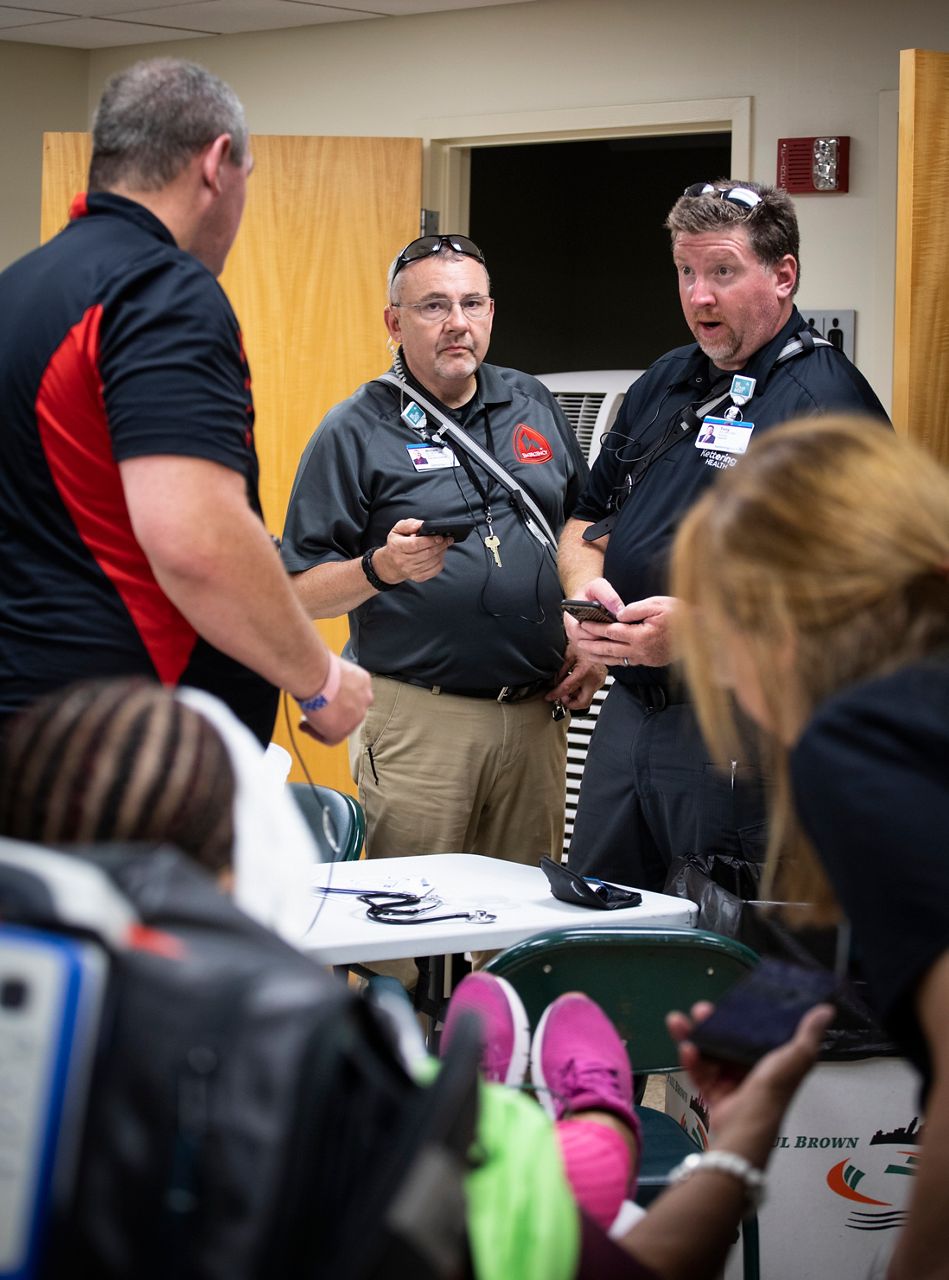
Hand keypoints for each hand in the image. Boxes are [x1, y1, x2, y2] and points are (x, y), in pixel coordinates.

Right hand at [299, 656, 372, 744]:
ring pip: (342, 727)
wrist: (316, 676)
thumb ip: (334, 680)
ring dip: (325, 725)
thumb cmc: (320, 667)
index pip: (354, 696)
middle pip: (350, 712)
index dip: (339, 700)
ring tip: (307, 721)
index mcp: (364, 682)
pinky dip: (316, 733)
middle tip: (318, 712)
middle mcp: (364, 701)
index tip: (326, 699)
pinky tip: (305, 726)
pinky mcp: (341, 731)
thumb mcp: (334, 669)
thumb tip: (322, 683)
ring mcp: (355, 717)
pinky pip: (330, 738)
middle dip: (334, 713)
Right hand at [372, 518, 450, 585]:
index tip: (440, 537)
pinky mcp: (418, 577)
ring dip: (441, 553)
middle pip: (427, 553)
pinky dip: (440, 562)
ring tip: (444, 545)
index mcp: (397, 546)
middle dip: (440, 545)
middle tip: (448, 539)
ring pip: (432, 562)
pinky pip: (434, 570)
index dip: (430, 540)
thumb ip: (409, 524)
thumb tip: (421, 525)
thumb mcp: (398, 529)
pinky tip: (440, 555)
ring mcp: (410, 571)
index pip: (416, 544)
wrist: (391, 563)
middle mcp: (402, 560)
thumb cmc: (397, 544)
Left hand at [547, 644, 606, 711]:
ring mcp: (599, 682)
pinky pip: (590, 692)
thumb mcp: (569, 653)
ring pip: (586, 699)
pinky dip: (580, 691)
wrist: (599, 639)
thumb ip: (561, 669)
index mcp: (584, 671)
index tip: (549, 697)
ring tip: (568, 688)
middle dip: (570, 703)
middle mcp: (594, 679)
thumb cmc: (585, 643)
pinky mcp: (601, 682)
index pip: (567, 688)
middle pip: (582, 702)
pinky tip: (575, 683)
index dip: (555, 694)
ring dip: (575, 697)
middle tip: (561, 697)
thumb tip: (554, 682)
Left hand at [565, 583, 677, 668]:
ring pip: (616, 659)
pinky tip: (607, 657)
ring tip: (586, 652)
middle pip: (609, 649)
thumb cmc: (681, 615)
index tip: (584, 624)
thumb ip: (635, 610)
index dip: (595, 628)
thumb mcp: (658, 605)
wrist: (701, 633)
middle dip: (591, 645)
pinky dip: (613, 660)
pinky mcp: (649, 661)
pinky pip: (626, 662)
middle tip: (577, 641)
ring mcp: (644, 658)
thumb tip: (618, 614)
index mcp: (640, 635)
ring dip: (599, 656)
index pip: (611, 632)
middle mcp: (640, 650)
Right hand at [667, 1000, 833, 1161]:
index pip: (754, 1032)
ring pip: (709, 1053)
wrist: (746, 1128)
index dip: (740, 1016)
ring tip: (679, 1022)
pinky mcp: (714, 1094)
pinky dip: (691, 1061)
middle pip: (727, 1040)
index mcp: (773, 1059)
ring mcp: (731, 1082)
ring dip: (693, 1037)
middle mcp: (752, 1070)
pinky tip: (686, 1050)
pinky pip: (699, 1073)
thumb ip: (808, 1034)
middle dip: (710, 1024)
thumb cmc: (773, 1091)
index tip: (727, 1002)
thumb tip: (826, 1009)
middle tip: (699, 1010)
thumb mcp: (795, 1057)